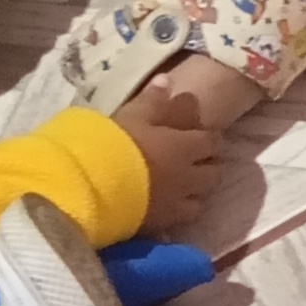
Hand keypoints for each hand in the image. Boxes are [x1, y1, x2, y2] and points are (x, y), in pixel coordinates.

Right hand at [119, 74, 232, 236]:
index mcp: (184, 147)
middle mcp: (188, 177)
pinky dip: (176, 216)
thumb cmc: (113, 144)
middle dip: (208, 167)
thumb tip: (167, 80)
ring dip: (196, 194)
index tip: (202, 137)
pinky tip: (166, 212)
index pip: (212, 142)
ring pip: (201, 201)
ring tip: (183, 190)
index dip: (209, 139)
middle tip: (196, 163)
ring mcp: (176, 204)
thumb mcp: (131, 115)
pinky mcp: (159, 225)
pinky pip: (178, 223)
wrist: (91, 185)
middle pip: (214, 174)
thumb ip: (152, 100)